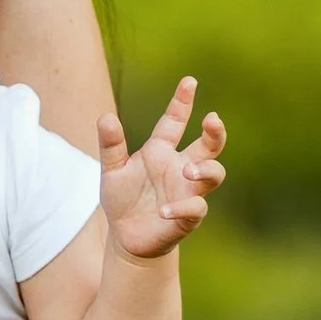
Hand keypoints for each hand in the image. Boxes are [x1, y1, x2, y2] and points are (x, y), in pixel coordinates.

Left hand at [99, 77, 224, 260]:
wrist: (126, 238)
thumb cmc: (123, 200)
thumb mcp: (111, 170)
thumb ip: (110, 145)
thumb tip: (105, 116)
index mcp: (161, 151)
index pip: (175, 121)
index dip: (183, 101)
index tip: (189, 81)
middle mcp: (180, 167)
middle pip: (209, 145)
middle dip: (215, 132)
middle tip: (212, 119)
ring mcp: (187, 191)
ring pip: (213, 174)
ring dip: (206, 169)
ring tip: (189, 170)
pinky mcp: (187, 217)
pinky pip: (196, 208)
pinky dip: (182, 207)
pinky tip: (164, 210)